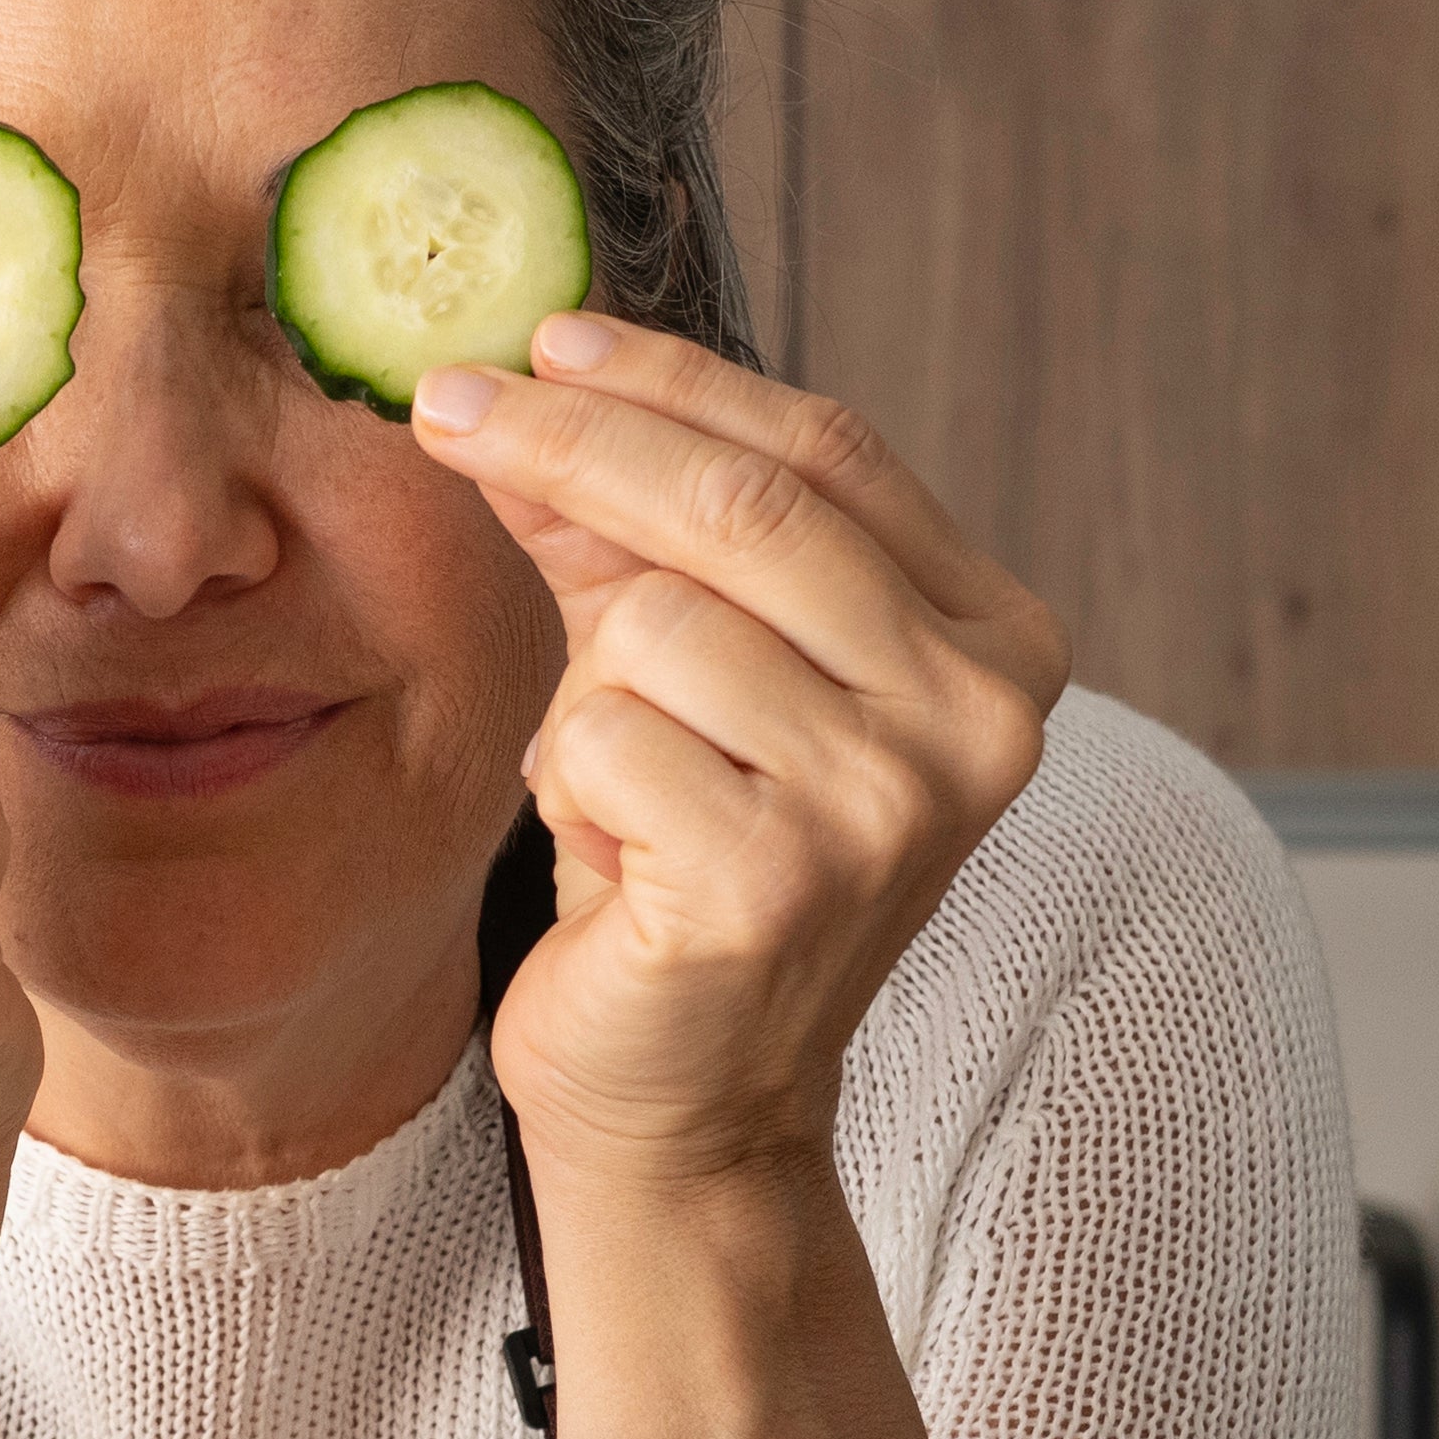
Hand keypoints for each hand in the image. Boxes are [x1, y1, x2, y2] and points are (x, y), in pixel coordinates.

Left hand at [413, 317, 1064, 1184]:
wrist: (690, 1101)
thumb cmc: (689, 863)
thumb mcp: (680, 667)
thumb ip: (628, 528)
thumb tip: (518, 377)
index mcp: (995, 639)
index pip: (827, 450)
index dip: (669, 379)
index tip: (538, 337)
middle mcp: (978, 716)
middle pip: (744, 506)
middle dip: (571, 441)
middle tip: (443, 407)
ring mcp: (891, 805)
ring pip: (660, 624)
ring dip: (590, 694)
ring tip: (626, 789)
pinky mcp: (782, 884)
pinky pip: (608, 737)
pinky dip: (576, 787)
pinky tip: (620, 862)